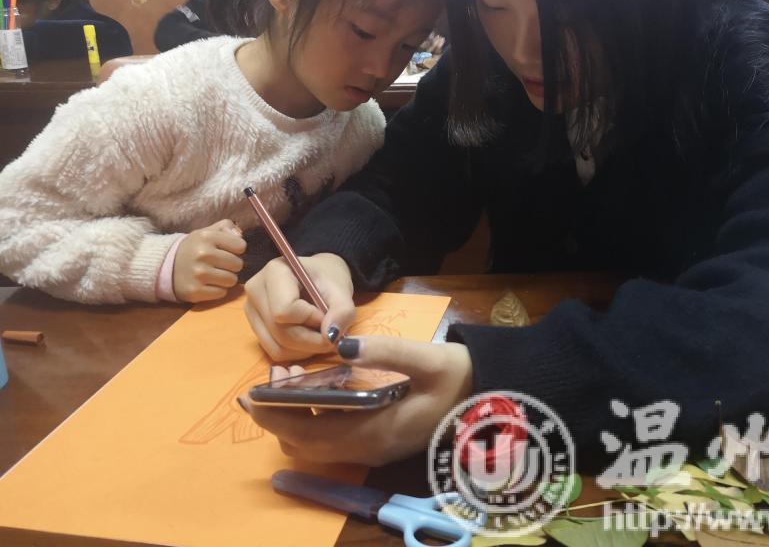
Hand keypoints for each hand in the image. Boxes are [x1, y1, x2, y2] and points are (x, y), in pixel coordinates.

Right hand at [173, 219, 245, 302]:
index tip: (228, 251)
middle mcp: (202, 254)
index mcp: (207, 236)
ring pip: (231, 280)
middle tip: (221, 265)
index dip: (237, 249)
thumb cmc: (195, 248)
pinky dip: (218, 290)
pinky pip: (221, 293)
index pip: (241, 246)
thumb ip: (227, 227)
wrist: (167, 265)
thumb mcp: (208, 231)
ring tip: (216, 274)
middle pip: (238, 265)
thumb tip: (241, 236)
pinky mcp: (195, 291)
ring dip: (226, 279)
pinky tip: (208, 284)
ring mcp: (198, 274)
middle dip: (232, 265)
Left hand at [241, 338, 473, 465]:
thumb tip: (342, 344)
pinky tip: (316, 392)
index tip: (250, 395)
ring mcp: (373, 450)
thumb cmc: (458, 377)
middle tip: (271, 377)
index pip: (308, 432)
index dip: (274, 417)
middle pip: (304, 444)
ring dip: (294, 419)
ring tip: (290, 380)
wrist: (491, 397)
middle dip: (278, 416)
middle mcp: (368, 448)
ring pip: (316, 446)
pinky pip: (331, 441)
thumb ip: (386, 351)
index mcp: (375, 431)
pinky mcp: (379, 443)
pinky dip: (312, 420)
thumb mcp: (427, 358)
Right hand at [244, 253, 355, 361]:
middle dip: (312, 340)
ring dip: (306, 349)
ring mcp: (251, 310)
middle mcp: (256, 290)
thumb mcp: (342, 290)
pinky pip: (275, 351)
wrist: (317, 277)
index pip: (285, 310)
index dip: (311, 319)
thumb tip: (331, 335)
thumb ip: (343, 311)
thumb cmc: (327, 279)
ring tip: (320, 334)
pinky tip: (308, 338)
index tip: (326, 313)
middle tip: (331, 335)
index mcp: (275, 272)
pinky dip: (296, 352)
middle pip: (281, 332)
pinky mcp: (255, 327)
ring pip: (277, 347)